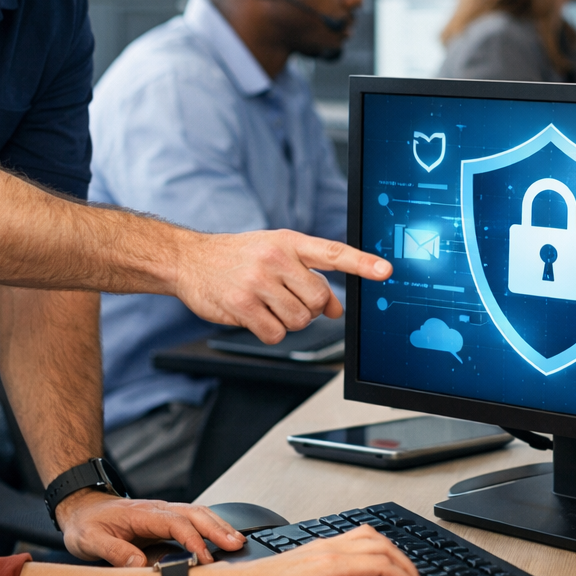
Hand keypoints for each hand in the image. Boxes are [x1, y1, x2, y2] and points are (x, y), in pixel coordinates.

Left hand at [54, 491, 243, 565]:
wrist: (83, 507)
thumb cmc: (87, 524)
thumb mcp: (91, 540)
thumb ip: (114, 551)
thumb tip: (139, 565)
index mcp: (142, 514)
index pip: (175, 524)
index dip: (192, 540)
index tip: (204, 557)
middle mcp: (157, 509)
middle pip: (194, 514)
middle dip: (217, 528)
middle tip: (236, 544)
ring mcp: (163, 512)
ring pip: (198, 513)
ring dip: (218, 525)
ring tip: (237, 540)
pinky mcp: (165, 519)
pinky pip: (192, 519)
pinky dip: (211, 526)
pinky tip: (222, 535)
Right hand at [175, 230, 391, 342]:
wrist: (190, 259)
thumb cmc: (238, 256)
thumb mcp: (277, 255)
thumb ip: (309, 276)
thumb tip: (337, 309)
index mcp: (289, 241)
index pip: (333, 252)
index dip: (362, 263)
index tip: (385, 271)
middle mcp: (275, 258)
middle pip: (318, 300)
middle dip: (309, 309)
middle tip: (288, 300)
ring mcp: (258, 281)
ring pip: (299, 320)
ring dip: (288, 321)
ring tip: (267, 304)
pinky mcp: (241, 305)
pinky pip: (275, 334)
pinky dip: (269, 332)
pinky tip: (254, 316)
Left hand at [193, 526, 430, 575]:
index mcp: (329, 563)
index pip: (381, 565)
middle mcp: (329, 547)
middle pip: (383, 546)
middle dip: (407, 566)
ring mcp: (325, 544)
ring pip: (372, 536)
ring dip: (395, 552)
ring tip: (406, 574)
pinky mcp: (319, 546)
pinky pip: (358, 536)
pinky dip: (378, 546)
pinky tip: (380, 559)